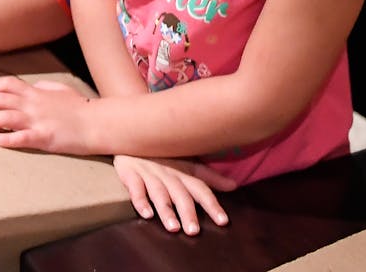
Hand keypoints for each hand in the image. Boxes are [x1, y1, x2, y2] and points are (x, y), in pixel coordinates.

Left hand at [0, 76, 94, 154]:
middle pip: (0, 101)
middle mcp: (34, 104)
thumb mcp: (62, 90)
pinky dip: (6, 139)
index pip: (9, 86)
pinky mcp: (43, 138)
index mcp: (37, 93)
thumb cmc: (82, 107)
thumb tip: (35, 87)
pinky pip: (21, 138)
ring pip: (5, 118)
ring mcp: (38, 121)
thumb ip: (46, 88)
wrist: (97, 122)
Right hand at [113, 155, 234, 235]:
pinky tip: (146, 214)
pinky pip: (135, 189)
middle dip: (188, 212)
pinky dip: (140, 201)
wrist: (134, 133)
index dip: (212, 205)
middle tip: (194, 231)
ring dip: (166, 210)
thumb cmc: (164, 153)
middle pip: (180, 195)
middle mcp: (168, 174)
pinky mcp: (131, 174)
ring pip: (159, 194)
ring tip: (173, 227)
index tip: (223, 221)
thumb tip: (234, 186)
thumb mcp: (188, 163)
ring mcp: (149, 174)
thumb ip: (210, 177)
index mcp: (184, 172)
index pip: (201, 189)